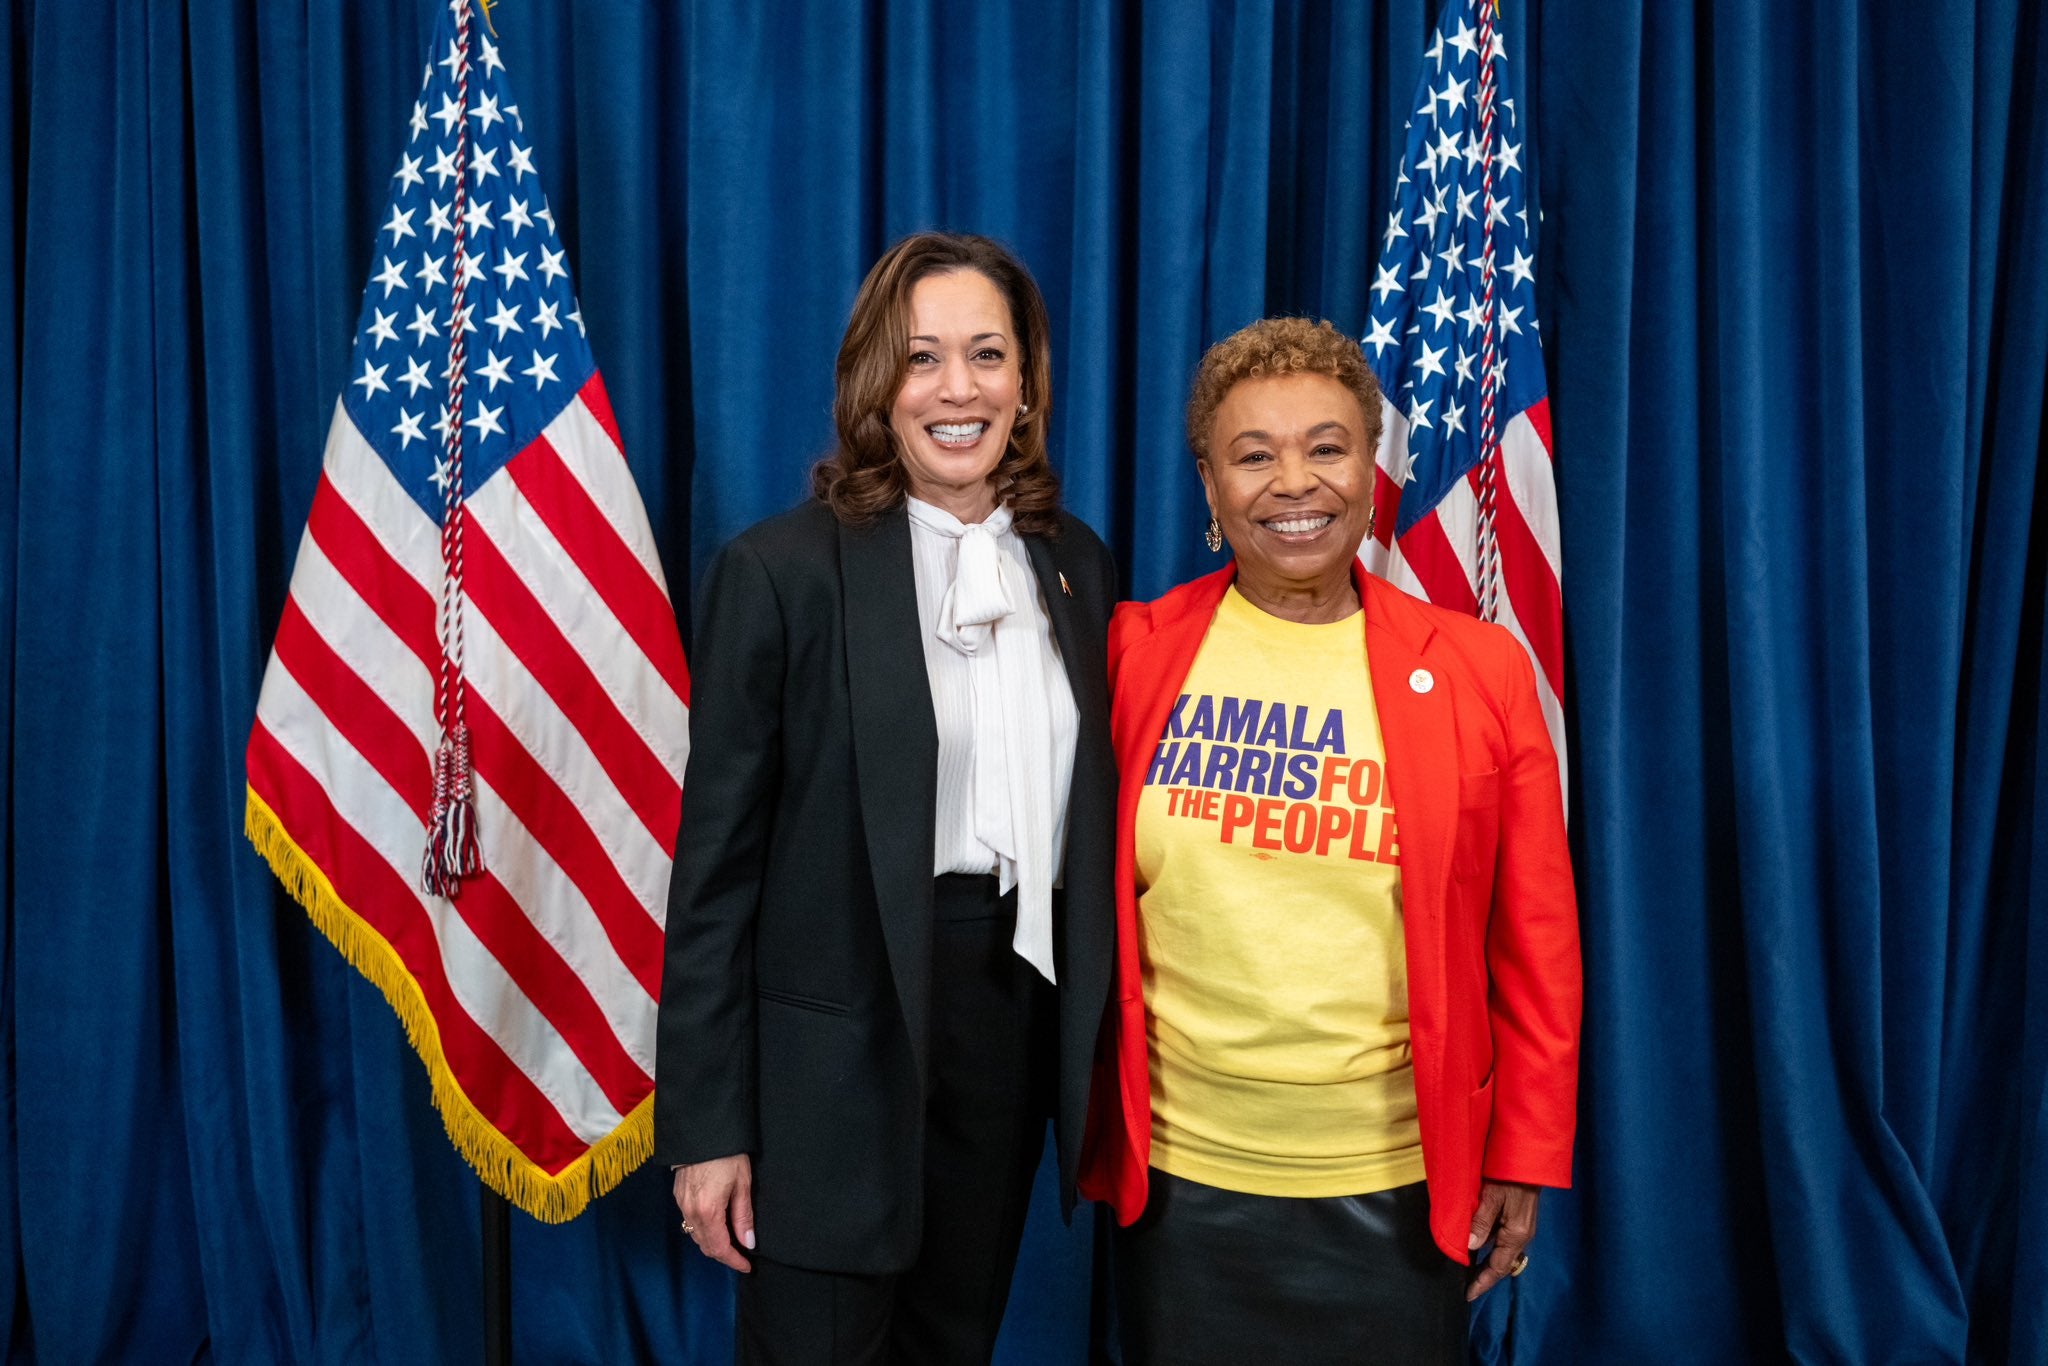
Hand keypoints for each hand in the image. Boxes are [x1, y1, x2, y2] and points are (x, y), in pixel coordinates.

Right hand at [674, 1154, 754, 1272]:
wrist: (701, 1130)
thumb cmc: (727, 1154)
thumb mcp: (742, 1184)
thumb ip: (743, 1216)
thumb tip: (747, 1242)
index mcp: (708, 1212)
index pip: (720, 1248)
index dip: (734, 1260)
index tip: (747, 1265)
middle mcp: (691, 1212)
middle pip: (706, 1246)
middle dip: (724, 1255)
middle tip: (741, 1255)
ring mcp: (682, 1204)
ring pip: (696, 1236)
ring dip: (712, 1243)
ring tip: (731, 1241)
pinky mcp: (678, 1196)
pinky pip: (689, 1222)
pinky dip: (703, 1230)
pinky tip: (716, 1225)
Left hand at [1466, 1180, 1540, 1300]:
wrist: (1530, 1159)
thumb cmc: (1511, 1175)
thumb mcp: (1492, 1196)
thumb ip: (1481, 1221)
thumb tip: (1469, 1246)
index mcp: (1516, 1234)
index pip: (1497, 1267)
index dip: (1482, 1282)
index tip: (1468, 1295)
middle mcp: (1522, 1236)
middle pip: (1501, 1264)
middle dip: (1484, 1276)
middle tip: (1465, 1286)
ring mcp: (1522, 1229)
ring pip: (1501, 1252)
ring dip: (1486, 1262)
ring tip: (1467, 1268)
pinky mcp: (1520, 1220)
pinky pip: (1503, 1240)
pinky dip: (1490, 1247)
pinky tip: (1477, 1244)